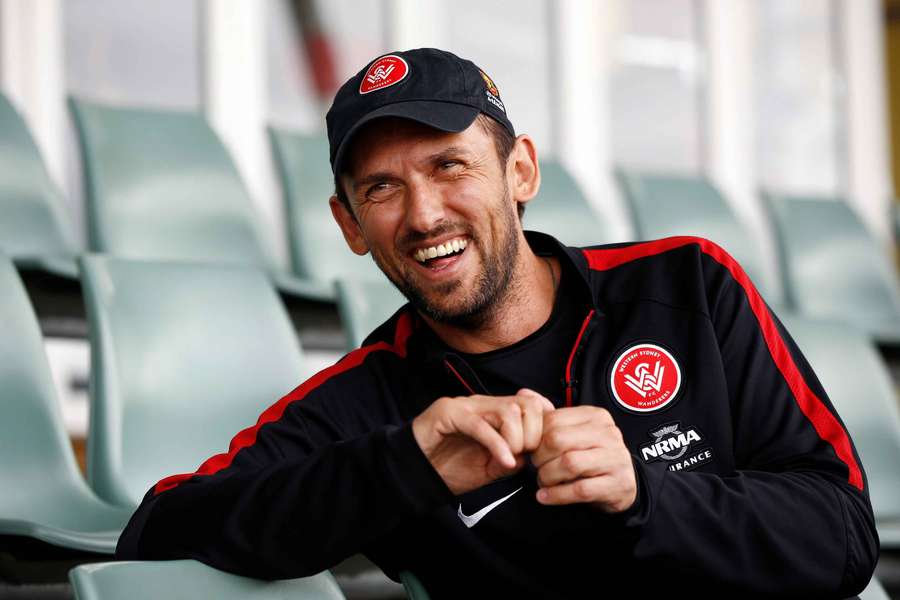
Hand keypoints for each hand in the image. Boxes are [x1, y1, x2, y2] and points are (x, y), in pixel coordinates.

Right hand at [412, 389, 554, 494]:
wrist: (414, 473)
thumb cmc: (449, 468)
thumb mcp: (489, 469)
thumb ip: (510, 460)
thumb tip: (528, 456)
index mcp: (495, 413)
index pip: (532, 402)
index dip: (544, 424)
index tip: (541, 449)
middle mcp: (483, 404)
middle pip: (526, 403)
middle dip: (534, 433)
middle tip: (524, 456)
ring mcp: (465, 405)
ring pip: (508, 410)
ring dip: (516, 438)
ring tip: (508, 459)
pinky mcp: (448, 412)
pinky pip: (480, 425)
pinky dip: (497, 444)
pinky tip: (503, 461)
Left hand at [532, 406, 636, 512]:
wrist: (623, 484)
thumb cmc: (593, 455)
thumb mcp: (575, 431)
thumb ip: (550, 414)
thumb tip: (523, 394)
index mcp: (595, 416)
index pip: (553, 420)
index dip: (535, 437)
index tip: (532, 449)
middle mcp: (608, 434)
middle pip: (558, 440)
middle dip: (540, 457)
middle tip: (537, 466)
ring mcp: (615, 458)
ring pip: (568, 464)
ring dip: (547, 476)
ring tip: (543, 481)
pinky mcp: (616, 484)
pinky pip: (579, 489)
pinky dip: (556, 495)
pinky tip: (545, 496)